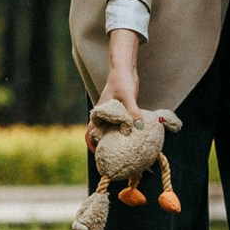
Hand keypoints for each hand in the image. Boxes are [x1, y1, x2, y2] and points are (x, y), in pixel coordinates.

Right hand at [90, 29, 144, 148]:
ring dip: (118, 142)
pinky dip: (127, 133)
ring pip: (113, 132)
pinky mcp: (122, 113)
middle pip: (102, 137)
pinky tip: (138, 139)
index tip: (100, 156)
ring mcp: (113, 116)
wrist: (125, 69)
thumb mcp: (128, 97)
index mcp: (99, 114)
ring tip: (128, 154)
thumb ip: (132, 111)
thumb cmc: (122, 81)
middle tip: (116, 160)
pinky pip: (123, 127)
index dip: (93, 146)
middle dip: (106, 149)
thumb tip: (139, 127)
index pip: (90, 134)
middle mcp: (104, 117)